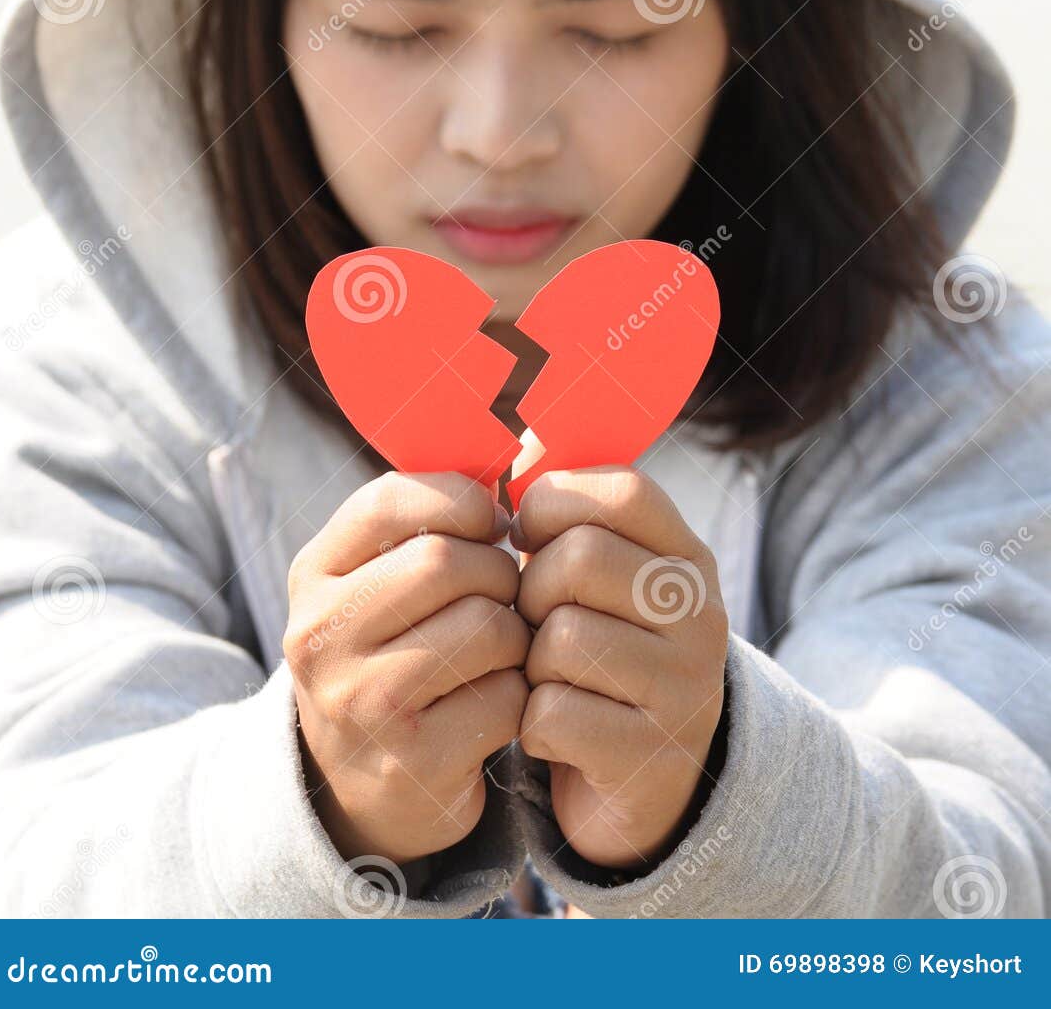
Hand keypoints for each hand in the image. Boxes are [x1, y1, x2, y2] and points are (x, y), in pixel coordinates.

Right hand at [284, 471, 529, 865]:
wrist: (357, 788)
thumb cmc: (389, 654)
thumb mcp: (374, 584)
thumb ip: (421, 523)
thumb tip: (506, 470)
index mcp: (313, 576)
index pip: (386, 501)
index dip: (458, 498)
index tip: (490, 519)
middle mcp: (322, 637)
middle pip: (445, 563)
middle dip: (497, 571)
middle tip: (504, 591)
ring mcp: (362, 703)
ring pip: (486, 627)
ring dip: (516, 635)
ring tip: (500, 648)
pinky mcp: (413, 762)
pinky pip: (507, 697)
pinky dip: (519, 694)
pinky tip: (495, 702)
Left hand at [514, 467, 727, 869]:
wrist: (650, 784)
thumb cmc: (603, 651)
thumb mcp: (603, 575)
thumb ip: (568, 508)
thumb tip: (524, 442)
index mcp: (687, 557)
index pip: (624, 490)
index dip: (554, 502)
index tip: (530, 535)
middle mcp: (700, 615)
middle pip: (580, 559)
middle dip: (531, 590)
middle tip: (535, 618)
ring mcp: (683, 688)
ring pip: (561, 639)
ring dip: (531, 662)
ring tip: (551, 675)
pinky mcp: (649, 758)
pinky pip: (553, 714)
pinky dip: (534, 723)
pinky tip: (558, 730)